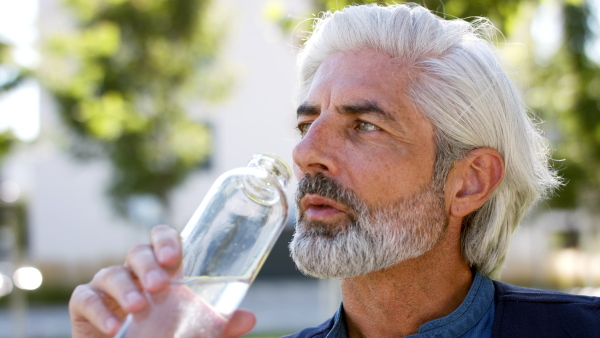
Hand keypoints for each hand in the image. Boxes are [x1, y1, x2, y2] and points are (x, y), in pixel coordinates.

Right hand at [68, 225, 255, 336]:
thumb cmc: (164, 336)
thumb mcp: (194, 332)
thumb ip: (219, 325)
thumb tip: (249, 317)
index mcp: (161, 270)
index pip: (162, 240)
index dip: (165, 241)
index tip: (173, 257)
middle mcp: (134, 272)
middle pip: (137, 252)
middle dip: (147, 264)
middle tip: (160, 285)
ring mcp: (107, 287)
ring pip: (111, 272)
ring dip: (125, 288)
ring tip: (138, 308)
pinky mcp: (85, 305)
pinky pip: (86, 298)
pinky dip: (98, 310)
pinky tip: (113, 327)